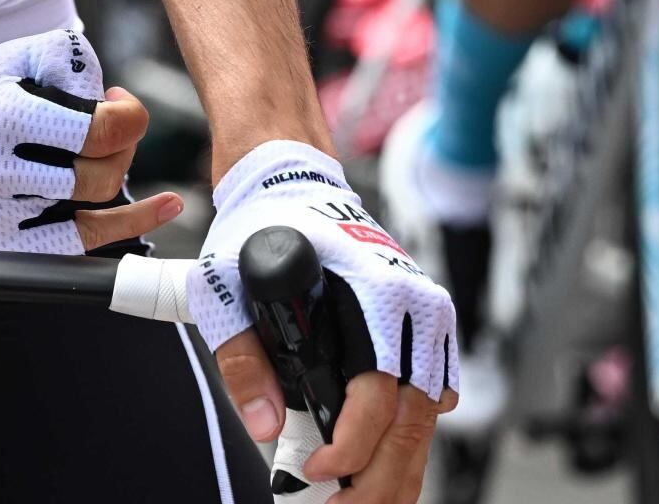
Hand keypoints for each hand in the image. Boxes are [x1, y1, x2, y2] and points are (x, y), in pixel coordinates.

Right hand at [0, 27, 181, 253]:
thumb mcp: (28, 52)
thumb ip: (76, 64)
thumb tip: (115, 107)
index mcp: (4, 117)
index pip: (99, 133)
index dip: (130, 116)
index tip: (120, 101)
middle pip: (100, 176)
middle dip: (122, 147)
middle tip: (109, 126)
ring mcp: (0, 211)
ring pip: (95, 208)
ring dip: (115, 173)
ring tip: (106, 151)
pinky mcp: (5, 238)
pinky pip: (81, 244)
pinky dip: (128, 225)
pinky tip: (164, 207)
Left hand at [186, 141, 456, 486]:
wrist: (290, 184)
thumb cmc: (261, 227)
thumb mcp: (227, 284)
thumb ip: (242, 357)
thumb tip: (261, 424)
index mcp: (377, 293)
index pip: (376, 397)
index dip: (349, 449)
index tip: (315, 474)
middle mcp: (416, 307)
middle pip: (411, 423)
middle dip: (376, 482)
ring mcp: (427, 319)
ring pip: (427, 421)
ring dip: (398, 472)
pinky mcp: (424, 330)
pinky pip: (431, 401)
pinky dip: (409, 442)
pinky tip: (379, 471)